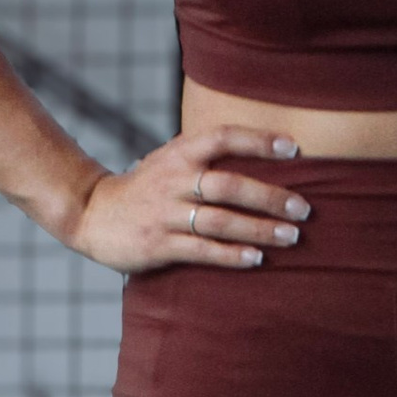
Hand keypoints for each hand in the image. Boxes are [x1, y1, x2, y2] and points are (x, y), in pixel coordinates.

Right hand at [64, 130, 309, 274]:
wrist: (92, 214)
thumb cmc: (144, 187)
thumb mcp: (169, 159)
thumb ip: (205, 155)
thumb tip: (261, 149)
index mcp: (179, 154)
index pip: (223, 137)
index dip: (259, 141)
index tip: (293, 149)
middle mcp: (173, 180)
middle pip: (229, 185)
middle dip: (270, 197)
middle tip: (304, 208)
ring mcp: (165, 214)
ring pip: (221, 221)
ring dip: (260, 230)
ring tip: (292, 236)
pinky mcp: (158, 245)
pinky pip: (202, 251)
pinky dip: (232, 255)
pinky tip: (256, 259)